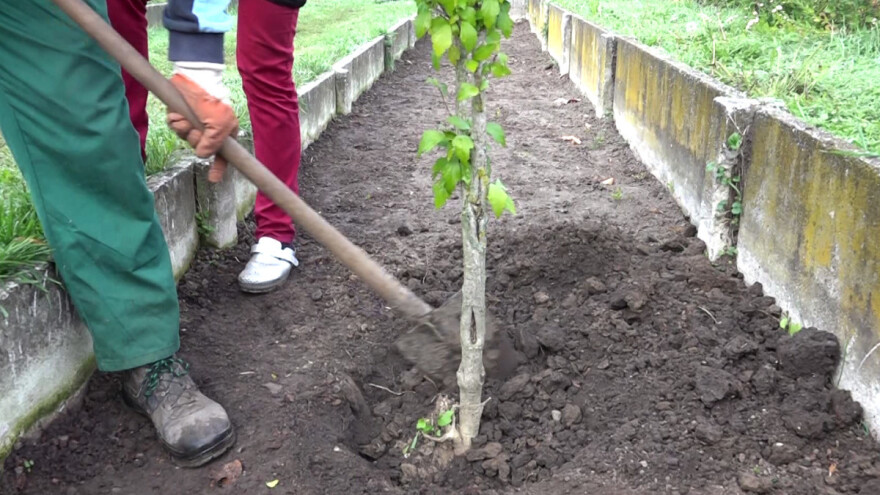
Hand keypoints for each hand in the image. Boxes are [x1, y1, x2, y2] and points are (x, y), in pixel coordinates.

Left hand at [166, 63, 237, 181]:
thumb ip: (213, 145)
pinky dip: (174, 122)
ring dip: (184, 130)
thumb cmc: (212, 100)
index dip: (218, 167)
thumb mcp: (220, 125)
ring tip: (185, 119)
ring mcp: (194, 122)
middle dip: (195, 141)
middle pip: (200, 148)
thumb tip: (201, 155)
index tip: (214, 179)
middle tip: (196, 131)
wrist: (194, 78)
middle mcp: (208, 130)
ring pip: (185, 138)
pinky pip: (174, 127)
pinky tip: (177, 115)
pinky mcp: (179, 115)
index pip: (222, 155)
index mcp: (224, 132)